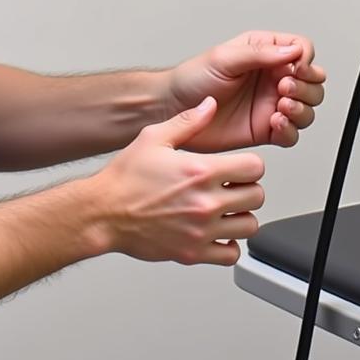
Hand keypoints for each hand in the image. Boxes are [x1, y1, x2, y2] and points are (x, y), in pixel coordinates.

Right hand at [89, 98, 264, 265]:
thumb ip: (188, 120)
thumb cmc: (124, 178)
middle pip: (256, 196)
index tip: (239, 167)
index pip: (255, 167)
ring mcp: (200, 230)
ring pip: (249, 226)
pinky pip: (230, 254)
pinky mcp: (192, 252)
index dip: (249, 165)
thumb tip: (210, 105)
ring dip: (241, 216)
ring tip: (227, 209)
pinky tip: (218, 232)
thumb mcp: (154, 137)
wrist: (102, 212)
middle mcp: (205, 202)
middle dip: (247, 189)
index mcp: (200, 171)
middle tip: (233, 187)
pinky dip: (229, 245)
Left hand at [163, 31, 325, 152]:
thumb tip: (292, 51)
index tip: (295, 68)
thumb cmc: (192, 79)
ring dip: (302, 108)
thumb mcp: (224, 58)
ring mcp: (270, 104)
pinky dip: (290, 130)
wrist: (173, 109)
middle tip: (284, 88)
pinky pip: (291, 133)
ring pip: (307, 108)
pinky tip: (276, 123)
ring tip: (281, 107)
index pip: (302, 50)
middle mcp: (272, 78)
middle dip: (306, 86)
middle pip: (312, 81)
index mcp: (265, 54)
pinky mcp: (265, 130)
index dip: (305, 60)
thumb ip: (260, 54)